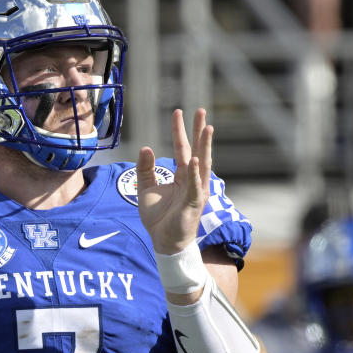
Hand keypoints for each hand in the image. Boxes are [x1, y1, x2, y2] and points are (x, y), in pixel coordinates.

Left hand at [136, 108, 211, 253]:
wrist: (163, 242)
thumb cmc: (158, 218)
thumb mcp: (146, 188)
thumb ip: (145, 169)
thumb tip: (145, 148)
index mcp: (182, 176)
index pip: (182, 148)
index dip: (180, 131)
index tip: (179, 112)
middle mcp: (192, 180)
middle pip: (197, 150)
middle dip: (199, 131)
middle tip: (201, 110)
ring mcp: (196, 191)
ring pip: (202, 165)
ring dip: (204, 147)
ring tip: (207, 128)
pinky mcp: (193, 204)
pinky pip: (194, 186)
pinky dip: (195, 173)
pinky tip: (195, 160)